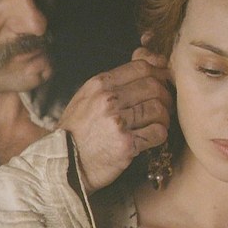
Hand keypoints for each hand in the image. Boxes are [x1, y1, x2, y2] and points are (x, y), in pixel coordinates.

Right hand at [58, 47, 171, 192]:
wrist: (63, 163)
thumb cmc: (76, 130)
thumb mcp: (86, 98)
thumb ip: (111, 83)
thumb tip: (146, 64)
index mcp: (99, 85)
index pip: (141, 67)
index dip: (159, 73)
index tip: (163, 82)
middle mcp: (108, 100)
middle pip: (154, 87)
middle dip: (165, 96)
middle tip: (165, 106)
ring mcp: (117, 122)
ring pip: (158, 109)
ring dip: (164, 117)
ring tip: (158, 123)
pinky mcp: (126, 145)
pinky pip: (157, 133)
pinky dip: (160, 134)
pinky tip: (153, 137)